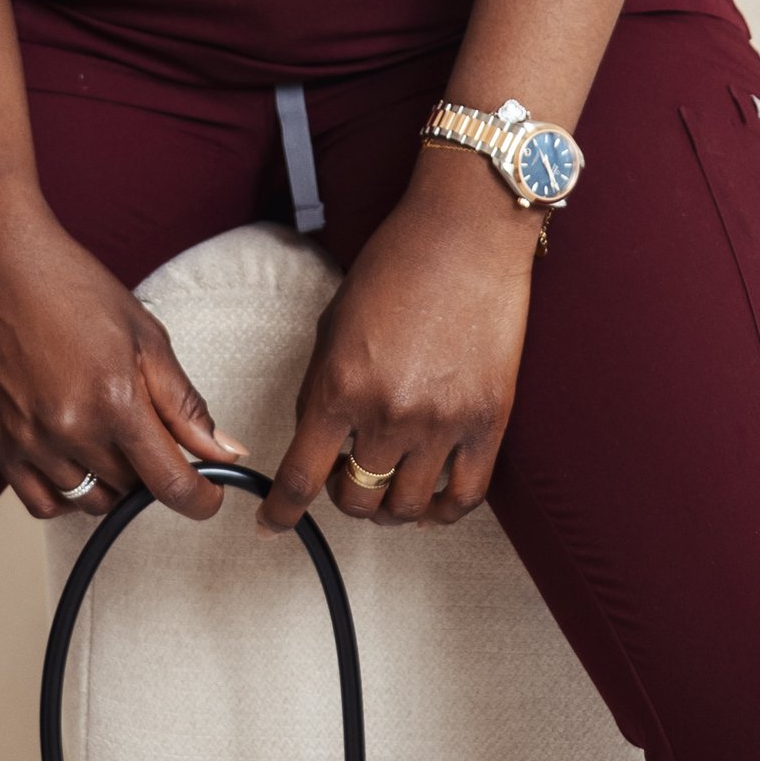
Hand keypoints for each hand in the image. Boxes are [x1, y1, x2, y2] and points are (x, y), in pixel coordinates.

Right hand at [0, 193, 244, 520]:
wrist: (0, 265)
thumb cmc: (73, 288)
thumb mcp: (147, 337)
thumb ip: (185, 404)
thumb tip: (223, 452)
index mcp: (114, 401)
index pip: (169, 483)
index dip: (200, 500)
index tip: (208, 498)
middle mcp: (70, 429)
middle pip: (131, 491)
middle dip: (152, 472)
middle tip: (149, 432)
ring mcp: (29, 441)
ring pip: (90, 501)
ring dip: (112, 483)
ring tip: (110, 437)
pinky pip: (42, 504)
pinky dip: (67, 495)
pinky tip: (77, 462)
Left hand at [261, 160, 539, 532]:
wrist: (466, 234)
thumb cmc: (396, 265)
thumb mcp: (333, 324)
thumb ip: (322, 387)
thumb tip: (318, 441)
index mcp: (339, 386)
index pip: (301, 477)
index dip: (280, 513)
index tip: (270, 525)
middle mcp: (388, 414)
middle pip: (356, 500)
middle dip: (341, 496)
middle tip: (345, 477)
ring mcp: (442, 423)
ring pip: (407, 508)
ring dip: (390, 509)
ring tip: (389, 488)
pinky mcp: (488, 422)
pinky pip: (465, 497)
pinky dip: (442, 512)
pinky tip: (431, 502)